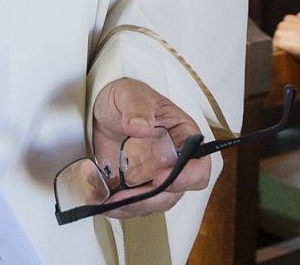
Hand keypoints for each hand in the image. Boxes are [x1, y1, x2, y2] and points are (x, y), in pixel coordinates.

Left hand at [89, 80, 210, 217]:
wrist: (104, 108)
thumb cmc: (127, 97)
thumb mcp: (131, 94)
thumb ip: (137, 108)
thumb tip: (140, 127)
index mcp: (184, 138)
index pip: (198, 167)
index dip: (185, 178)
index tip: (160, 178)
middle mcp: (174, 162)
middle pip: (174, 193)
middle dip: (150, 199)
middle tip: (125, 196)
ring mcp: (155, 176)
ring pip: (153, 203)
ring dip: (132, 206)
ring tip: (109, 198)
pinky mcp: (136, 186)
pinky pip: (132, 204)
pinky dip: (117, 205)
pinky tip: (101, 197)